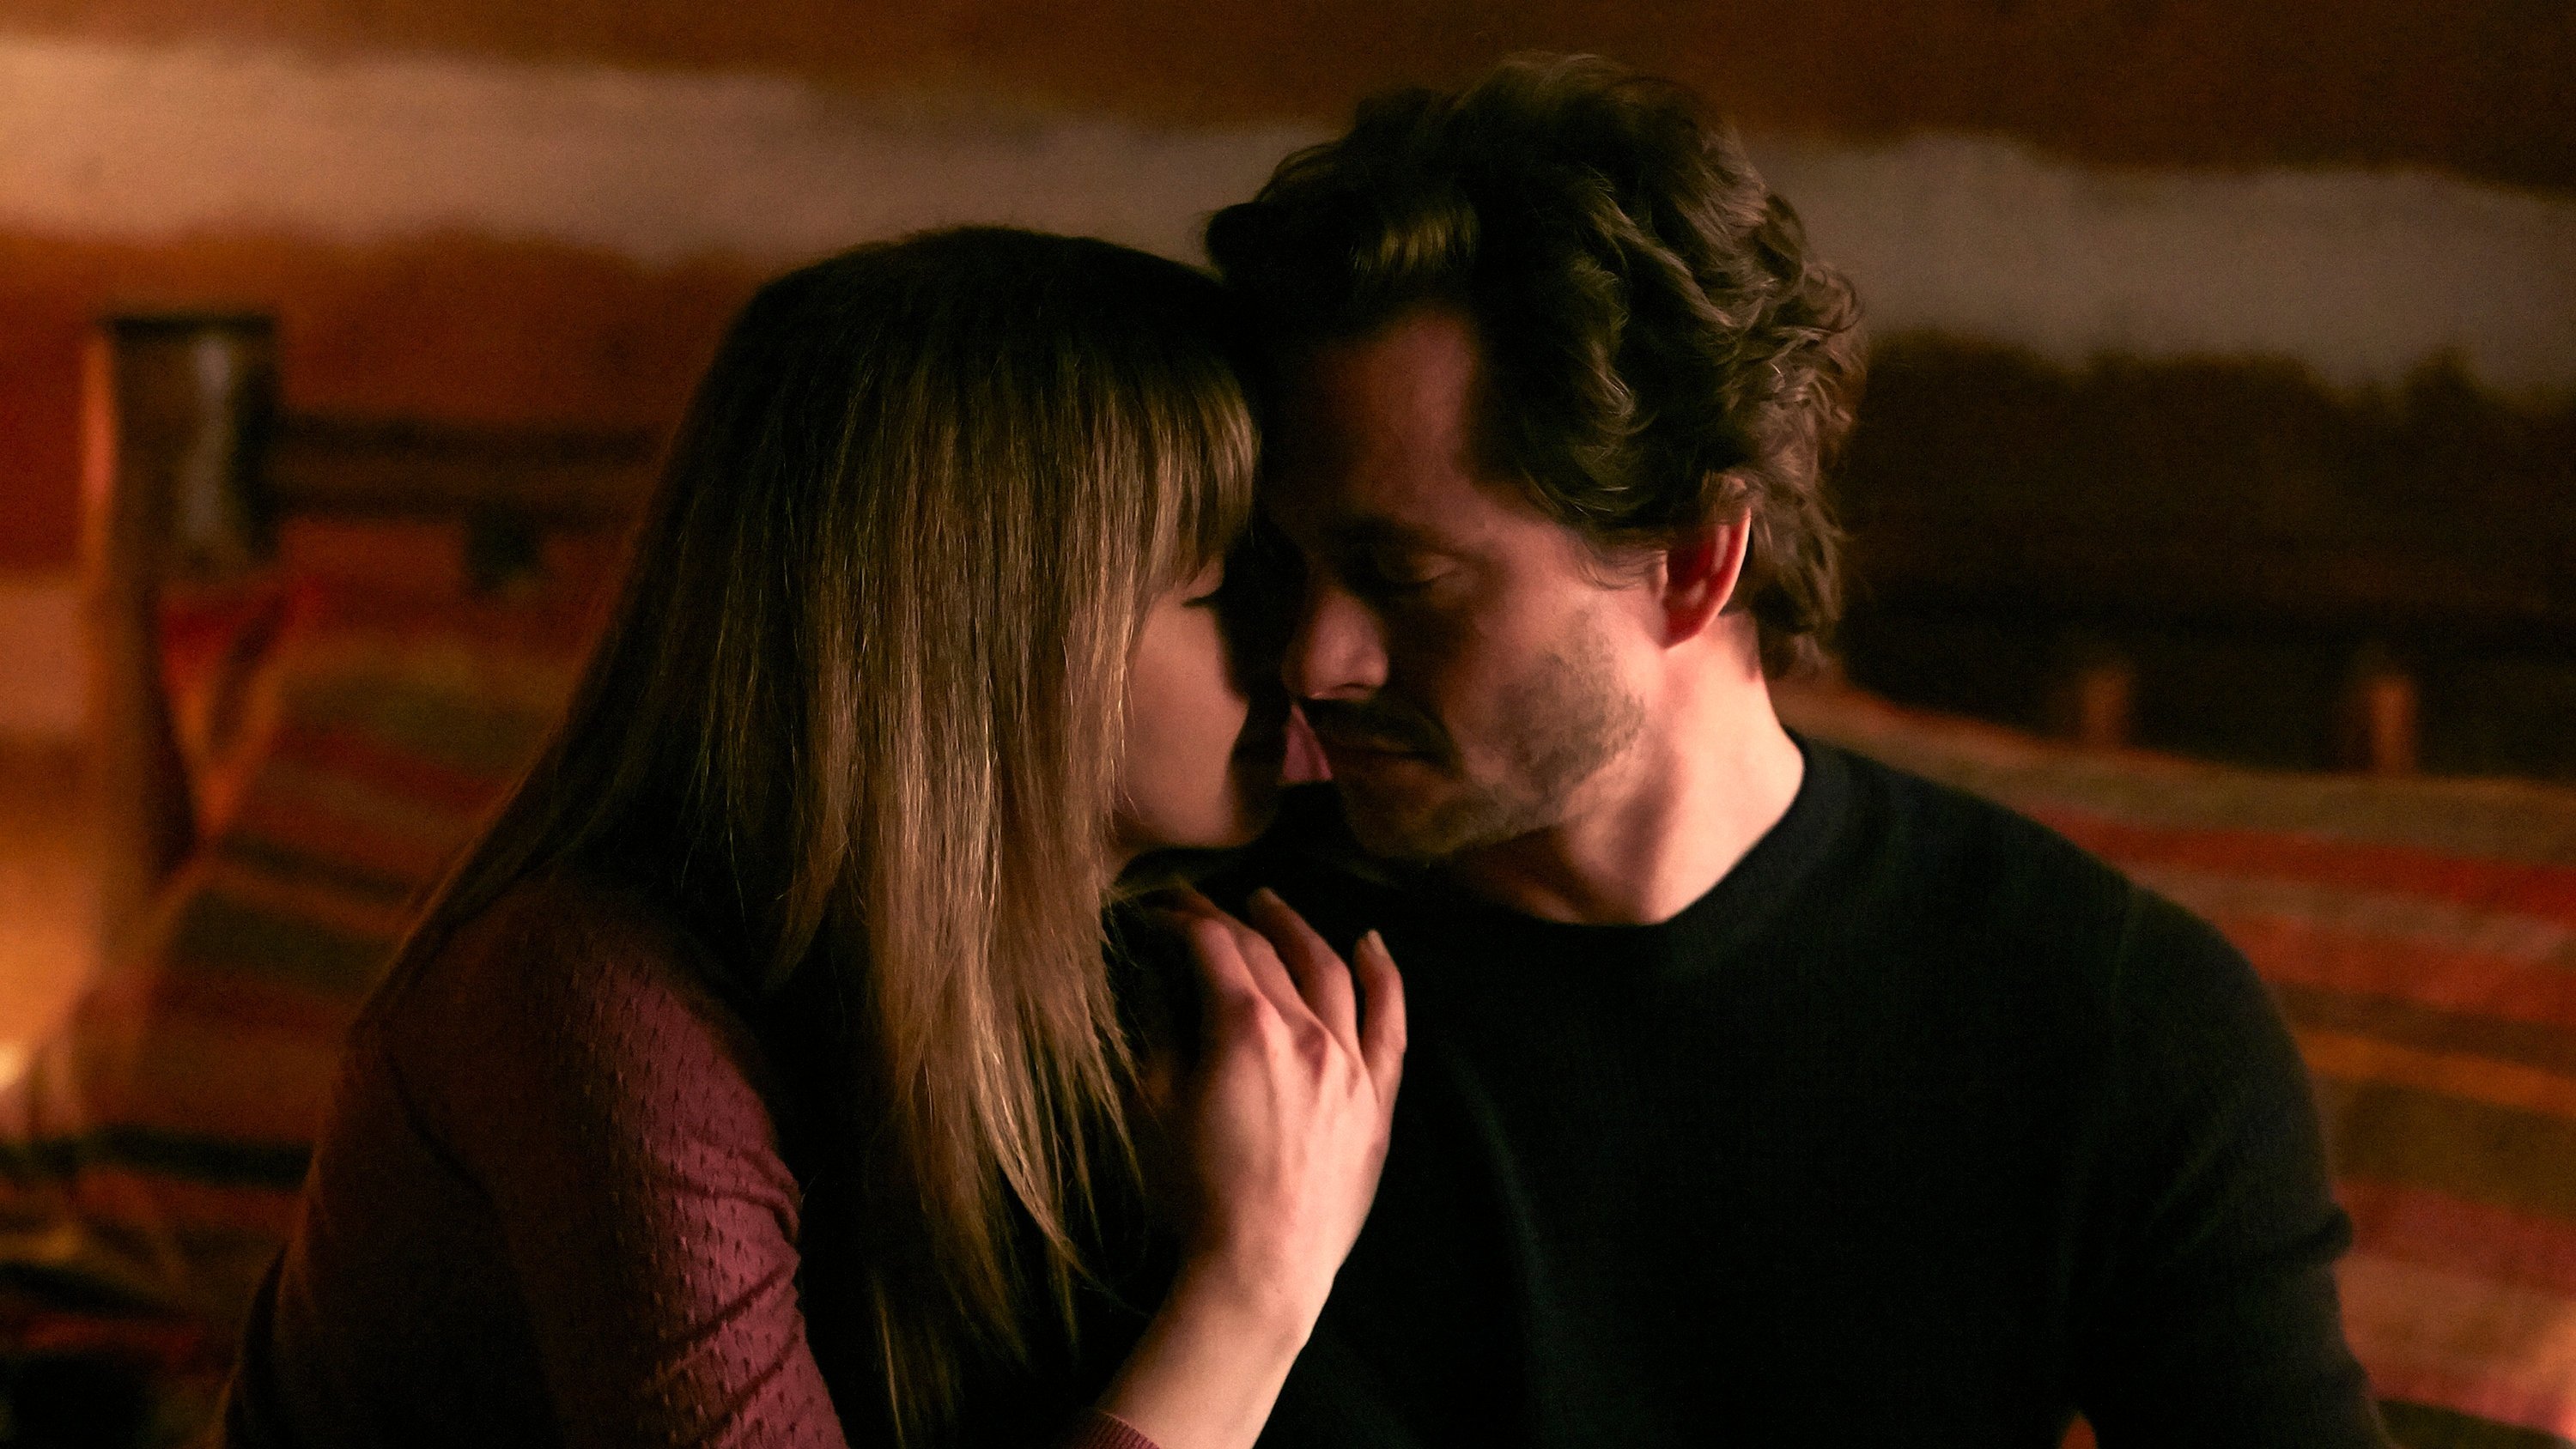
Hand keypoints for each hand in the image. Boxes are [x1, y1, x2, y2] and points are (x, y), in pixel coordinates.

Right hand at [1159, 885, 1405, 1330]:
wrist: (1262, 1268)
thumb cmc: (1195, 1196)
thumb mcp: (1152, 1109)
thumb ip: (1160, 1036)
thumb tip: (1163, 983)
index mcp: (1245, 1028)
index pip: (1213, 947)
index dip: (1181, 921)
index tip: (1157, 915)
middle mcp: (1306, 1031)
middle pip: (1266, 952)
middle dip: (1226, 919)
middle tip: (1198, 906)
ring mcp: (1351, 1063)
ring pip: (1330, 971)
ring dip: (1297, 930)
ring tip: (1270, 905)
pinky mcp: (1377, 1100)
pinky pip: (1391, 1024)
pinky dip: (1384, 977)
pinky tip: (1371, 944)